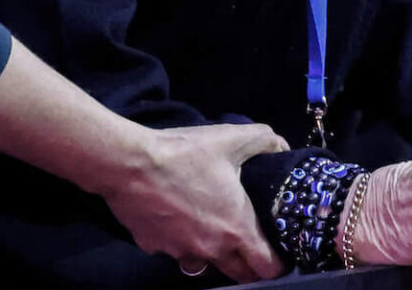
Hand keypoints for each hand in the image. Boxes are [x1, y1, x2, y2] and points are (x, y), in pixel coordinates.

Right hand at [100, 122, 286, 283]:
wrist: (130, 164)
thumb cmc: (186, 153)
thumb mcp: (233, 138)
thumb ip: (266, 141)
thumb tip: (281, 147)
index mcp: (235, 228)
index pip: (266, 266)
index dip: (277, 264)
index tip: (280, 256)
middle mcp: (211, 248)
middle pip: (239, 274)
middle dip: (249, 266)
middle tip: (253, 250)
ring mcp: (180, 252)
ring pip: (205, 266)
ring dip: (215, 257)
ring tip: (215, 235)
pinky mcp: (154, 247)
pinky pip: (175, 251)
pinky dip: (181, 243)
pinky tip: (179, 221)